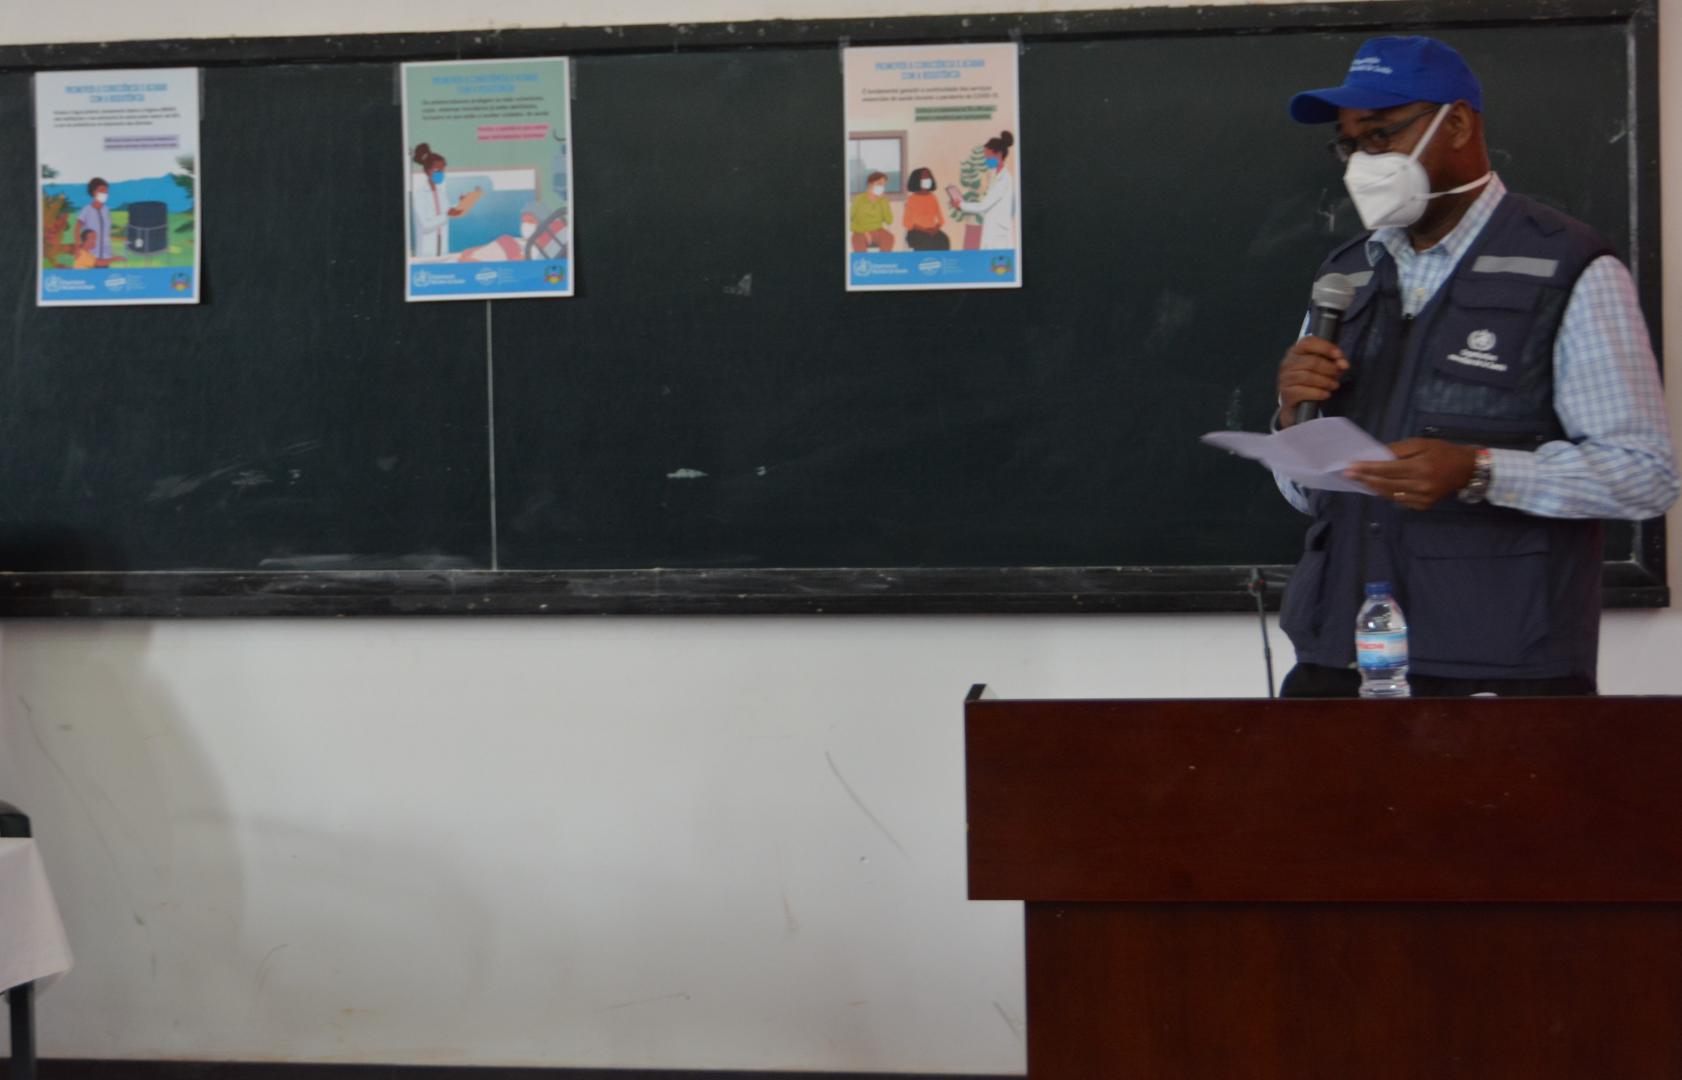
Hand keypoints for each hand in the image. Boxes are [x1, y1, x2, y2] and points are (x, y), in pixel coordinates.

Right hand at [1276, 336, 1347, 427]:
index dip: (1325, 347)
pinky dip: (1318, 393)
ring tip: (1334, 385)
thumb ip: (1334, 363)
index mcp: (1295, 352)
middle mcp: (1287, 363)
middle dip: (1329, 368)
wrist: (1298, 406)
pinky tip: (1326, 394)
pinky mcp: (1286, 394)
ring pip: (1307, 376)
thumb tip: (1343, 364)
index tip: (1339, 355)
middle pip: (1311, 361)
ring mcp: (1284, 379)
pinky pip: (1303, 391)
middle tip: (1338, 375)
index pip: (1308, 342)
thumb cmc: (1312, 383)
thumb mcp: (1324, 369)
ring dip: (1325, 381)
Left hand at [1344, 438, 1478, 510]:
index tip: (1351, 467)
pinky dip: (1387, 493)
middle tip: (1348, 475)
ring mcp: (1423, 498)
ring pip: (1391, 494)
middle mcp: (1422, 485)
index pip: (1388, 469)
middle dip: (1365, 479)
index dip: (1368, 468)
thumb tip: (1377, 455)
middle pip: (1386, 484)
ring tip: (1359, 480)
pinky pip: (1400, 500)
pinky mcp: (1424, 506)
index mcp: (1421, 467)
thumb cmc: (1442, 452)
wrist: (1466, 469)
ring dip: (1373, 487)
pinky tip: (1377, 487)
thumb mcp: (1422, 443)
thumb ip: (1398, 450)